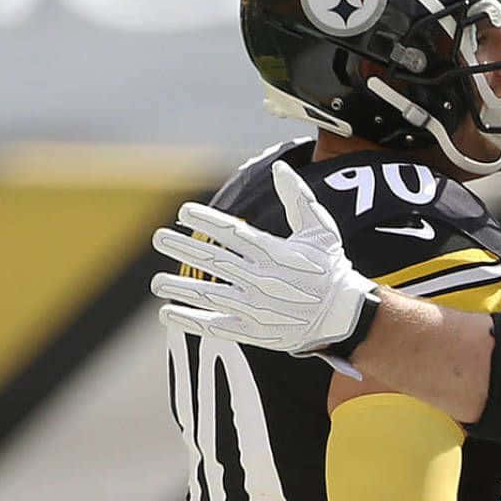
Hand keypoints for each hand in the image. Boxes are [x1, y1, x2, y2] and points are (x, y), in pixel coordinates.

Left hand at [150, 161, 378, 352]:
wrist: (344, 316)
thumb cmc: (331, 268)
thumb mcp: (321, 229)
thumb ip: (299, 198)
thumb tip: (280, 168)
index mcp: (274, 252)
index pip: (231, 232)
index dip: (205, 221)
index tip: (183, 212)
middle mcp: (261, 279)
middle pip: (213, 260)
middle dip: (182, 248)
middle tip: (158, 238)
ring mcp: (255, 307)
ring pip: (208, 294)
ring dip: (178, 287)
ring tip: (155, 281)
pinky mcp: (254, 332)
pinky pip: (215, 325)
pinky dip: (189, 319)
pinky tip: (167, 312)